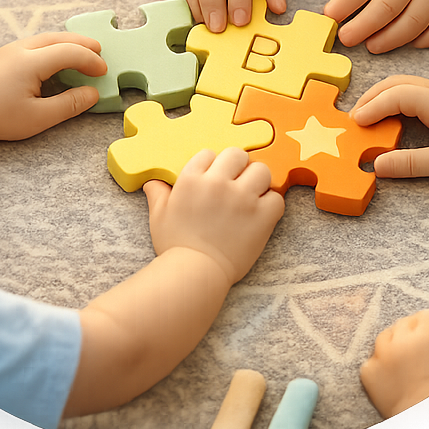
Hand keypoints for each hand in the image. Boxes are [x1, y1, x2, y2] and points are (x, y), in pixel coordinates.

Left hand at [0, 32, 106, 143]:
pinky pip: (36, 42)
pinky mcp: (4, 54)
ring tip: (83, 51)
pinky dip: (55, 45)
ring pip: (47, 37)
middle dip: (83, 43)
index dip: (91, 60)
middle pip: (60, 37)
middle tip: (101, 51)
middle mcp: (22, 48)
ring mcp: (11, 48)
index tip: (103, 72)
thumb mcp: (38, 117)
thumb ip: (69, 105)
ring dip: (69, 42)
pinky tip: (57, 57)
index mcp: (32, 61)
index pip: (71, 52)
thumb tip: (92, 94)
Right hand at [143, 148, 284, 284]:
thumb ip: (158, 193)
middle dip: (238, 166)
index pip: (209, 154)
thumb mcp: (158, 215)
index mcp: (192, 179)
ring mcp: (242, 198)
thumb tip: (152, 181)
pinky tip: (262, 214)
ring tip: (253, 195)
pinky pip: (276, 197)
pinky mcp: (261, 216)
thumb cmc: (174, 246)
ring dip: (258, 181)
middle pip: (238, 155)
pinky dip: (271, 204)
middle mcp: (218, 183)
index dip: (213, 165)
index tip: (214, 178)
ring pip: (261, 170)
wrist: (194, 274)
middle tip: (237, 182)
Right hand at [350, 75, 428, 185]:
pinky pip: (413, 92)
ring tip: (365, 117)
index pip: (397, 95)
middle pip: (397, 83)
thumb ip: (410, 163)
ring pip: (404, 84)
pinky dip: (394, 100)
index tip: (355, 123)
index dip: (373, 107)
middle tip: (354, 119)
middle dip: (371, 97)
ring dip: (381, 97)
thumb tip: (377, 165)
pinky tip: (387, 116)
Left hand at [360, 309, 428, 418]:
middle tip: (423, 346)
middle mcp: (400, 340)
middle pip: (406, 321)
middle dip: (415, 330)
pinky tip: (391, 375)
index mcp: (426, 337)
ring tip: (404, 357)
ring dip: (395, 342)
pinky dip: (381, 365)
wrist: (424, 424)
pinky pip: (373, 360)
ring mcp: (381, 355)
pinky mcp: (368, 371)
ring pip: (386, 335)